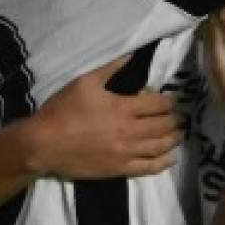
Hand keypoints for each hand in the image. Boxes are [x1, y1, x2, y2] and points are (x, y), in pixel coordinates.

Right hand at [17, 56, 184, 181]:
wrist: (43, 144)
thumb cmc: (62, 110)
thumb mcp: (84, 82)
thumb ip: (111, 69)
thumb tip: (131, 55)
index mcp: (123, 108)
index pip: (158, 105)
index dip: (169, 102)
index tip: (172, 101)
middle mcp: (130, 131)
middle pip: (164, 126)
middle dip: (176, 120)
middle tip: (181, 117)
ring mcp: (127, 152)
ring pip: (161, 146)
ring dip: (174, 139)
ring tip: (179, 133)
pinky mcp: (121, 169)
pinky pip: (149, 168)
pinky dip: (164, 162)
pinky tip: (170, 157)